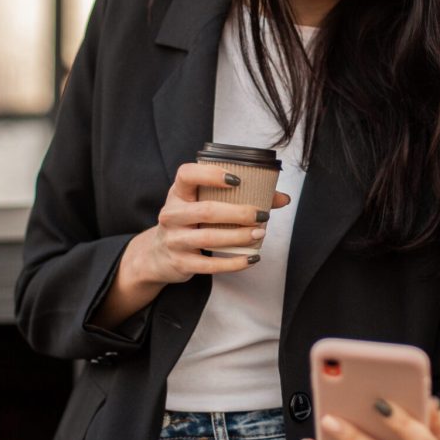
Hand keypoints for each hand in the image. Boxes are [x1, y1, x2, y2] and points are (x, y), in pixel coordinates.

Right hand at [129, 161, 289, 285]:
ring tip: (260, 234)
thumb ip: (239, 198)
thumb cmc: (188, 223)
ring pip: (209, 238)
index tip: (237, 179)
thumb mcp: (201, 204)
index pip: (187, 175)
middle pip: (206, 210)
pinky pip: (210, 265)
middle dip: (238, 213)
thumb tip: (282, 198)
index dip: (211, 174)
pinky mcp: (181, 263)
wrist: (157, 256)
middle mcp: (172, 215)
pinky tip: (252, 258)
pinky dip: (234, 263)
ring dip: (239, 236)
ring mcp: (174, 240)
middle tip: (262, 215)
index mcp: (178, 194)